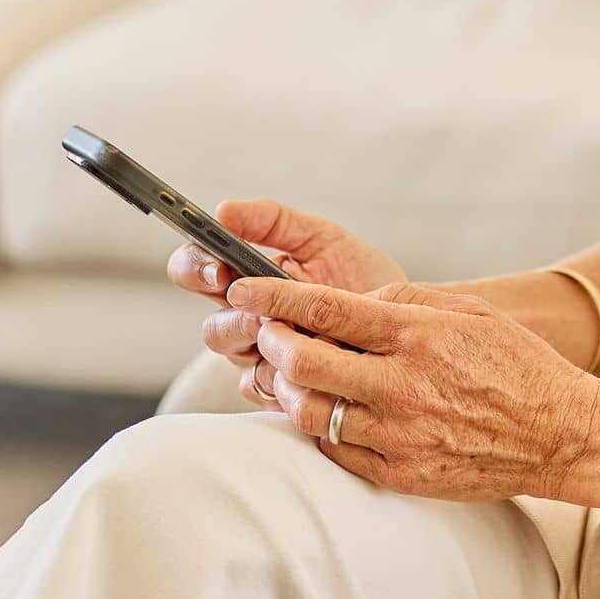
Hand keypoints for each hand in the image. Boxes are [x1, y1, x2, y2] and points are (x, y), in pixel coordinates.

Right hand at [167, 200, 408, 399]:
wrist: (405, 325)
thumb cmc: (363, 279)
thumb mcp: (323, 240)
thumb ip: (274, 222)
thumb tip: (225, 210)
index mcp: (248, 280)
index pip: (194, 270)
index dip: (195, 267)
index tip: (218, 266)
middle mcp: (248, 322)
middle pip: (211, 327)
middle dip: (231, 316)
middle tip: (256, 307)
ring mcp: (264, 357)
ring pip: (234, 358)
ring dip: (256, 341)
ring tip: (287, 326)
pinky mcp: (284, 388)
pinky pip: (263, 386)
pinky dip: (281, 370)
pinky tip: (309, 356)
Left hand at [228, 275, 599, 504]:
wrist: (560, 435)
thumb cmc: (517, 365)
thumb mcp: (468, 311)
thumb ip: (403, 302)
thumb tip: (348, 305)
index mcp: (417, 336)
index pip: (323, 310)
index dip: (272, 297)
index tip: (243, 289)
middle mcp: (401, 386)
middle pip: (302, 361)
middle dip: (272, 341)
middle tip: (269, 332)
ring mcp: (397, 435)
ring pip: (308, 411)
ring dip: (291, 387)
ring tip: (298, 373)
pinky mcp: (398, 473)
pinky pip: (333, 450)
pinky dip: (321, 426)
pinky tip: (331, 409)